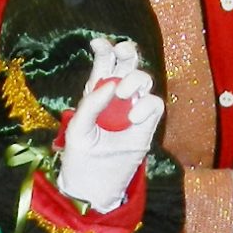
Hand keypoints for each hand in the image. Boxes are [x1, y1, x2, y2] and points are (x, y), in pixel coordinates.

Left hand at [56, 37, 163, 211]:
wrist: (93, 188)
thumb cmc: (80, 158)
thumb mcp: (77, 130)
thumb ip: (90, 105)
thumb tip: (110, 85)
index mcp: (97, 94)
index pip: (104, 65)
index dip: (104, 50)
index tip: (98, 44)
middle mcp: (117, 98)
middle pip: (127, 65)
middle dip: (127, 52)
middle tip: (121, 52)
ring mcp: (133, 110)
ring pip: (144, 80)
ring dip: (135, 79)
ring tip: (122, 94)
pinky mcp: (147, 126)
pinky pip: (155, 105)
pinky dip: (146, 105)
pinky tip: (132, 118)